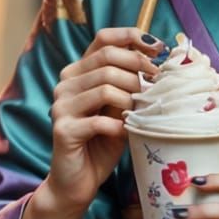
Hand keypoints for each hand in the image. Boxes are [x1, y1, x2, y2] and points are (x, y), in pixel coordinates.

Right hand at [45, 28, 161, 213]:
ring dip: (130, 100)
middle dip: (139, 71)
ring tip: (138, 114)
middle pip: (108, 60)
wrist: (78, 180)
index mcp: (78, 72)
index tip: (158, 49)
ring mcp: (60, 106)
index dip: (132, 37)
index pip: (103, 38)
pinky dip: (119, 126)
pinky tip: (124, 132)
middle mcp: (65, 84)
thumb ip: (129, 84)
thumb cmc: (104, 141)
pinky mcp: (63, 130)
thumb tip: (158, 60)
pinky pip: (100, 121)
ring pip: (105, 87)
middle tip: (154, 88)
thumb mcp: (120, 107)